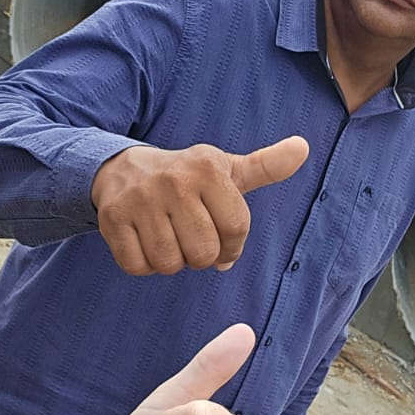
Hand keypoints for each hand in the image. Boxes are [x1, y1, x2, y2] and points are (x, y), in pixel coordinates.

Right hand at [90, 137, 308, 274]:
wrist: (122, 169)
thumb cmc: (186, 179)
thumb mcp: (225, 169)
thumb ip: (266, 166)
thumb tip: (303, 148)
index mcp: (206, 167)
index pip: (235, 229)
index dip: (232, 246)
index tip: (222, 238)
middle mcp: (173, 180)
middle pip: (203, 253)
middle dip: (201, 255)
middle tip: (190, 238)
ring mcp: (139, 200)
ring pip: (169, 264)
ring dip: (172, 261)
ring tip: (168, 238)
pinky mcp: (111, 219)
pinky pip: (138, 267)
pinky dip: (143, 265)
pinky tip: (145, 242)